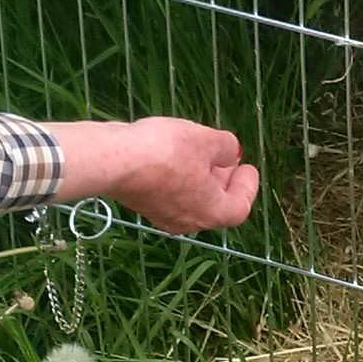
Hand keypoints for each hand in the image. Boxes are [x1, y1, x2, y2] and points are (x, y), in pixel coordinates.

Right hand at [47, 117, 259, 233]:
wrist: (114, 160)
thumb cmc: (166, 152)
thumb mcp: (205, 140)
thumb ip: (225, 146)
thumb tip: (229, 153)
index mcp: (211, 212)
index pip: (240, 207)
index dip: (248, 186)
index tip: (248, 166)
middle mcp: (188, 221)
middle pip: (216, 205)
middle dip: (224, 179)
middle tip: (226, 157)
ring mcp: (163, 215)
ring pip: (192, 199)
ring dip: (202, 178)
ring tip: (201, 152)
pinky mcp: (143, 204)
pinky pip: (172, 194)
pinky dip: (181, 178)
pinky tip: (176, 154)